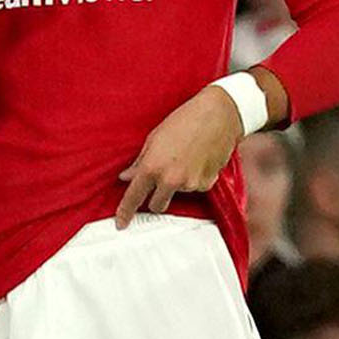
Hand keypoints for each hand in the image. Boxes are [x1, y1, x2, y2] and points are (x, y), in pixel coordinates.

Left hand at [114, 85, 242, 228]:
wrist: (218, 115)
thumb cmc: (184, 120)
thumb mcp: (154, 138)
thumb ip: (139, 162)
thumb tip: (126, 176)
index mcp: (152, 167)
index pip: (134, 196)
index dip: (125, 212)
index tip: (121, 223)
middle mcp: (170, 180)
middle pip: (157, 206)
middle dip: (155, 199)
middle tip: (159, 181)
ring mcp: (190, 184)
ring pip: (178, 194)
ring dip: (178, 183)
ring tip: (184, 157)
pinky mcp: (207, 184)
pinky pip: (195, 187)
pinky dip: (194, 178)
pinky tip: (198, 159)